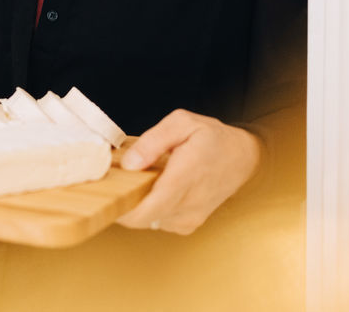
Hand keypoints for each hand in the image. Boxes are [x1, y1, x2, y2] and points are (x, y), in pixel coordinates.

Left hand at [116, 110, 261, 234]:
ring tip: (143, 179)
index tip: (105, 192)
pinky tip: (157, 189)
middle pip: (141, 218)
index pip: (146, 208)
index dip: (120, 206)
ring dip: (138, 204)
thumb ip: (152, 141)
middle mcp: (188, 203)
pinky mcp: (188, 225)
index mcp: (185, 177)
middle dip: (122, 202)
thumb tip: (130, 164)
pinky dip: (151, 208)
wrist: (243, 158)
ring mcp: (189, 218)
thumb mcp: (182, 123)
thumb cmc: (212, 138)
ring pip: (147, 221)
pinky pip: (158, 222)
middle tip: (118, 180)